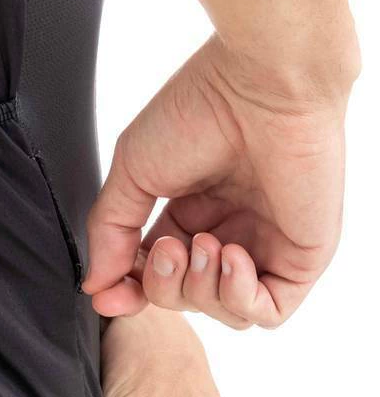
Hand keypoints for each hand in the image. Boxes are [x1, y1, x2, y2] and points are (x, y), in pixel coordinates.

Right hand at [82, 34, 358, 328]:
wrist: (261, 84)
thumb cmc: (201, 110)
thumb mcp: (132, 173)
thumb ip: (110, 233)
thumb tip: (95, 284)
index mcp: (190, 213)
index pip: (154, 275)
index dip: (129, 292)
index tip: (107, 296)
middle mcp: (228, 231)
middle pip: (184, 299)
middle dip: (164, 285)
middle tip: (167, 247)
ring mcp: (265, 246)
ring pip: (223, 313)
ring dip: (200, 291)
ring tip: (204, 245)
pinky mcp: (301, 257)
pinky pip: (268, 313)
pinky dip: (238, 299)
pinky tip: (231, 255)